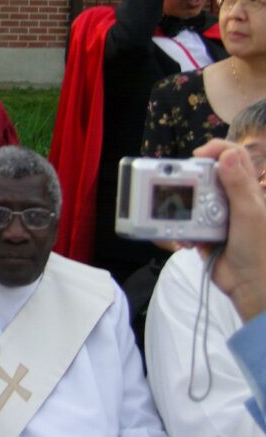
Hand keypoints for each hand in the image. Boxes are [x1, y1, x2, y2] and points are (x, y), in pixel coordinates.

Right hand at [193, 139, 265, 320]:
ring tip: (180, 218)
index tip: (196, 157)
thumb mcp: (250, 214)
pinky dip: (181, 229)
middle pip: (207, 175)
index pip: (234, 156)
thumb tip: (226, 155)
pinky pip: (186, 222)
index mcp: (248, 190)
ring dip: (184, 208)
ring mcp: (217, 215)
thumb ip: (238, 184)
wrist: (250, 286)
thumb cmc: (258, 249)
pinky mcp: (204, 231)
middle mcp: (232, 199)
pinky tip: (185, 239)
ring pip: (193, 199)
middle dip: (191, 180)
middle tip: (179, 187)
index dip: (216, 150)